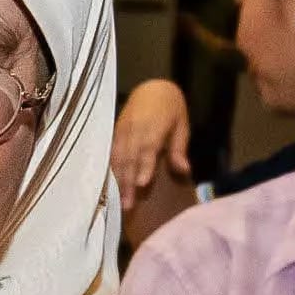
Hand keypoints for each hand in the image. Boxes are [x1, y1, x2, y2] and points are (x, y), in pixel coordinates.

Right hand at [110, 76, 194, 248]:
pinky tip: (111, 188)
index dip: (143, 166)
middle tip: (127, 206)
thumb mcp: (181, 125)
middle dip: (127, 182)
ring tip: (119, 202)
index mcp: (152, 125)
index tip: (141, 184)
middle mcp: (134, 129)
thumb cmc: (171, 109)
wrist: (152, 88)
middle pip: (129, 158)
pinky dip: (111, 172)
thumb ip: (178, 148)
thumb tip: (183, 170)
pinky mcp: (115, 134)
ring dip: (117, 181)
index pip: (147, 148)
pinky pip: (111, 155)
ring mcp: (122, 131)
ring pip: (117, 158)